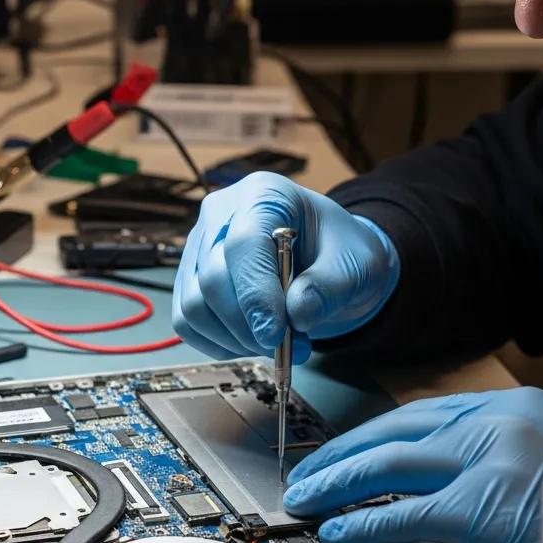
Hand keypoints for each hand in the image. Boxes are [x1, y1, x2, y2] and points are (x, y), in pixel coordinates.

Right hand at [172, 173, 399, 360]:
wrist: (328, 261)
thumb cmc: (339, 253)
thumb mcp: (356, 266)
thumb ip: (329, 287)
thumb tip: (296, 314)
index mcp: (264, 195)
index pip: (243, 244)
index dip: (256, 295)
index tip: (276, 335)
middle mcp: (221, 216)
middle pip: (212, 279)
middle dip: (249, 326)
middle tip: (290, 347)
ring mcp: (199, 248)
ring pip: (194, 306)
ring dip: (235, 339)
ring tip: (276, 344)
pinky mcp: (190, 279)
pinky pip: (187, 322)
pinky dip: (218, 344)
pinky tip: (251, 342)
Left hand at [282, 387, 542, 542]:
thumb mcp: (540, 462)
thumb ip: (490, 457)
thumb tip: (429, 477)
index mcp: (510, 408)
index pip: (420, 415)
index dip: (370, 435)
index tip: (339, 452)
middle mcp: (498, 421)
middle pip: (395, 431)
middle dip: (341, 456)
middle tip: (306, 475)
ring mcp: (493, 458)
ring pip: (389, 463)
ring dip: (339, 483)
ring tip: (308, 499)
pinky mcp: (486, 503)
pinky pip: (408, 511)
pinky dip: (366, 520)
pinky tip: (341, 529)